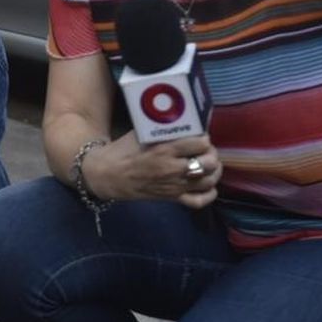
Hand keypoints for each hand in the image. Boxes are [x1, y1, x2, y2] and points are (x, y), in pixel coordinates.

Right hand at [81, 132, 221, 209]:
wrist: (108, 175)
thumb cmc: (123, 151)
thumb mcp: (141, 133)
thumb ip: (162, 129)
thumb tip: (180, 120)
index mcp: (165, 150)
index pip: (200, 143)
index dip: (203, 138)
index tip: (199, 135)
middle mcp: (173, 169)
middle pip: (208, 163)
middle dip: (211, 154)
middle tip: (205, 150)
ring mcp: (174, 186)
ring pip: (208, 181)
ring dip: (213, 172)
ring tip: (209, 164)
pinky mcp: (172, 198)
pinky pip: (199, 201)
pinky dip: (209, 194)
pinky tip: (208, 185)